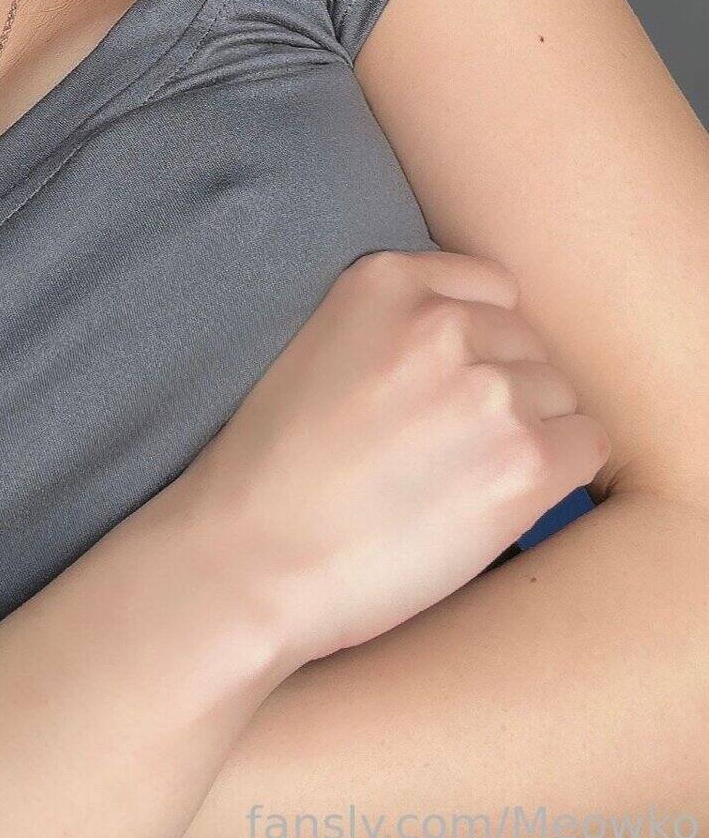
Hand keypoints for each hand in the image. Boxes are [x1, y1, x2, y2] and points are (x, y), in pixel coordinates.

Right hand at [174, 248, 608, 664]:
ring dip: (528, 436)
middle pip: (528, 346)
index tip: (444, 391)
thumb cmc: (273, 472)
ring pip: (560, 397)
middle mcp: (442, 321)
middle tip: (445, 452)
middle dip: (502, 393)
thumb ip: (396, 325)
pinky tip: (501, 503)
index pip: (490, 288)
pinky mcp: (525, 460)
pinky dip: (557, 475)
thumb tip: (483, 348)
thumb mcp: (321, 347)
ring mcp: (487, 387)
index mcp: (382, 280)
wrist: (252, 558)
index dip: (475, 347)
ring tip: (461, 483)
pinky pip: (586, 445)